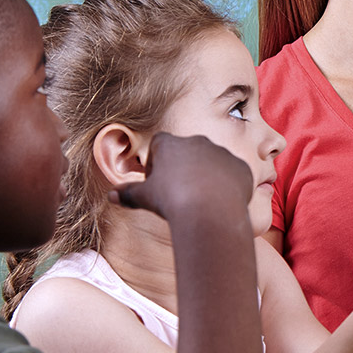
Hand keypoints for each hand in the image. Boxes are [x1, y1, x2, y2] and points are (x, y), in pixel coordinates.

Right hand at [111, 132, 253, 228]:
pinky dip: (226, 184)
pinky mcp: (241, 167)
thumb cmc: (173, 201)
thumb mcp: (145, 198)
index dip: (157, 161)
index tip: (157, 180)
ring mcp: (222, 152)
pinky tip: (220, 201)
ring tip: (201, 199)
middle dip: (183, 166)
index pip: (161, 144)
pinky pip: (232, 173)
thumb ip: (129, 193)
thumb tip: (111, 196)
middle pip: (188, 150)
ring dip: (206, 175)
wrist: (210, 211)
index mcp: (172, 144)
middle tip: (179, 191)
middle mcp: (198, 142)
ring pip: (212, 161)